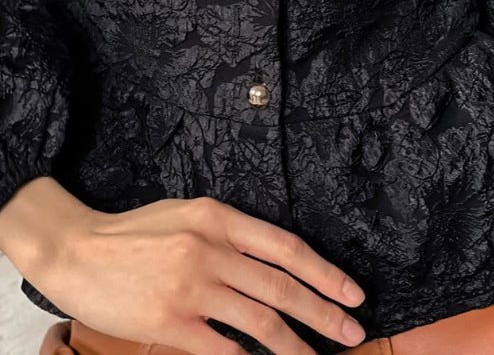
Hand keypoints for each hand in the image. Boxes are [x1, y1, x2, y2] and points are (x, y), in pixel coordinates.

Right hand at [12, 180, 365, 354]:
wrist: (77, 250)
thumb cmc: (135, 233)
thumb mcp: (188, 215)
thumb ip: (230, 234)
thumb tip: (275, 264)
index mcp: (218, 217)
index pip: (285, 246)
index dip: (324, 272)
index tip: (351, 292)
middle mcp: (209, 249)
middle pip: (281, 286)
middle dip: (323, 312)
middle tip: (353, 331)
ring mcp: (190, 287)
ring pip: (260, 322)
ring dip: (295, 345)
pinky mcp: (169, 323)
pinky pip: (223, 349)